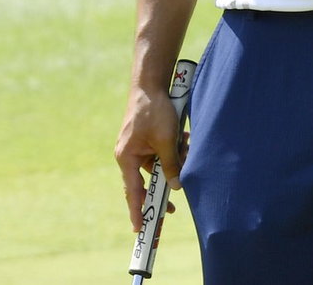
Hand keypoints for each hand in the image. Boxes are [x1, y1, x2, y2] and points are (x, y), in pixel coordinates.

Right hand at [115, 84, 186, 231]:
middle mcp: (128, 155)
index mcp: (127, 157)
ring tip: (185, 148)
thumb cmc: (154, 110)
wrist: (150, 83)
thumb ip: (170, 165)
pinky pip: (158, 154)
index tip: (138, 229)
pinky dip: (171, 152)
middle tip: (173, 209)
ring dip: (172, 163)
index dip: (137, 211)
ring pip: (156, 167)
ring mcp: (136, 147)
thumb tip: (175, 187)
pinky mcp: (144, 139)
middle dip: (161, 190)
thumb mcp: (166, 140)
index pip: (133, 191)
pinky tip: (184, 140)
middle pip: (144, 182)